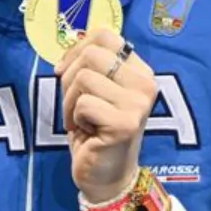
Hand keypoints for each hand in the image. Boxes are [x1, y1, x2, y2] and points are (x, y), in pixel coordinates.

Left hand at [56, 29, 155, 205]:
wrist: (104, 175)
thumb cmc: (95, 130)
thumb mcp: (94, 91)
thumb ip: (90, 65)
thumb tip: (70, 45)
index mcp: (140, 71)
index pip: (105, 35)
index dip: (76, 50)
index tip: (65, 71)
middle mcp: (146, 83)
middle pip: (90, 55)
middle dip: (69, 79)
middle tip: (75, 105)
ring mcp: (138, 104)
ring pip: (84, 77)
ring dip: (70, 101)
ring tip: (82, 120)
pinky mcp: (125, 123)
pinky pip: (83, 103)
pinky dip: (75, 118)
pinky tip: (88, 132)